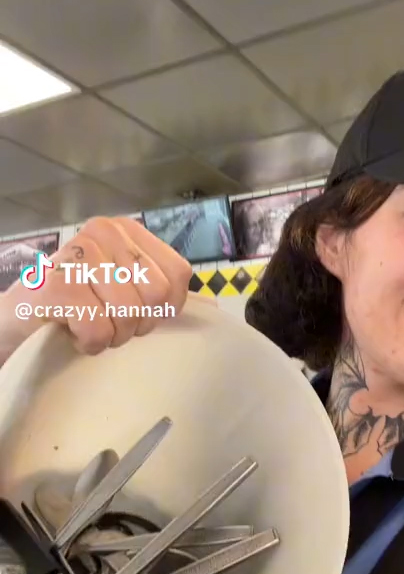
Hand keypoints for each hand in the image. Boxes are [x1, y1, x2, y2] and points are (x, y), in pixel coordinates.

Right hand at [0, 217, 193, 360]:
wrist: (16, 318)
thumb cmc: (76, 303)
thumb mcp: (122, 286)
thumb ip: (163, 288)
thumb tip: (214, 305)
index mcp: (127, 230)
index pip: (179, 275)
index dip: (166, 307)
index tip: (139, 312)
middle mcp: (103, 232)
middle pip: (157, 295)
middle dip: (137, 323)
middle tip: (109, 322)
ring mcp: (77, 256)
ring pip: (129, 315)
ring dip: (112, 335)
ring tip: (90, 325)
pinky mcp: (55, 286)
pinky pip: (98, 329)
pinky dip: (89, 343)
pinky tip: (72, 331)